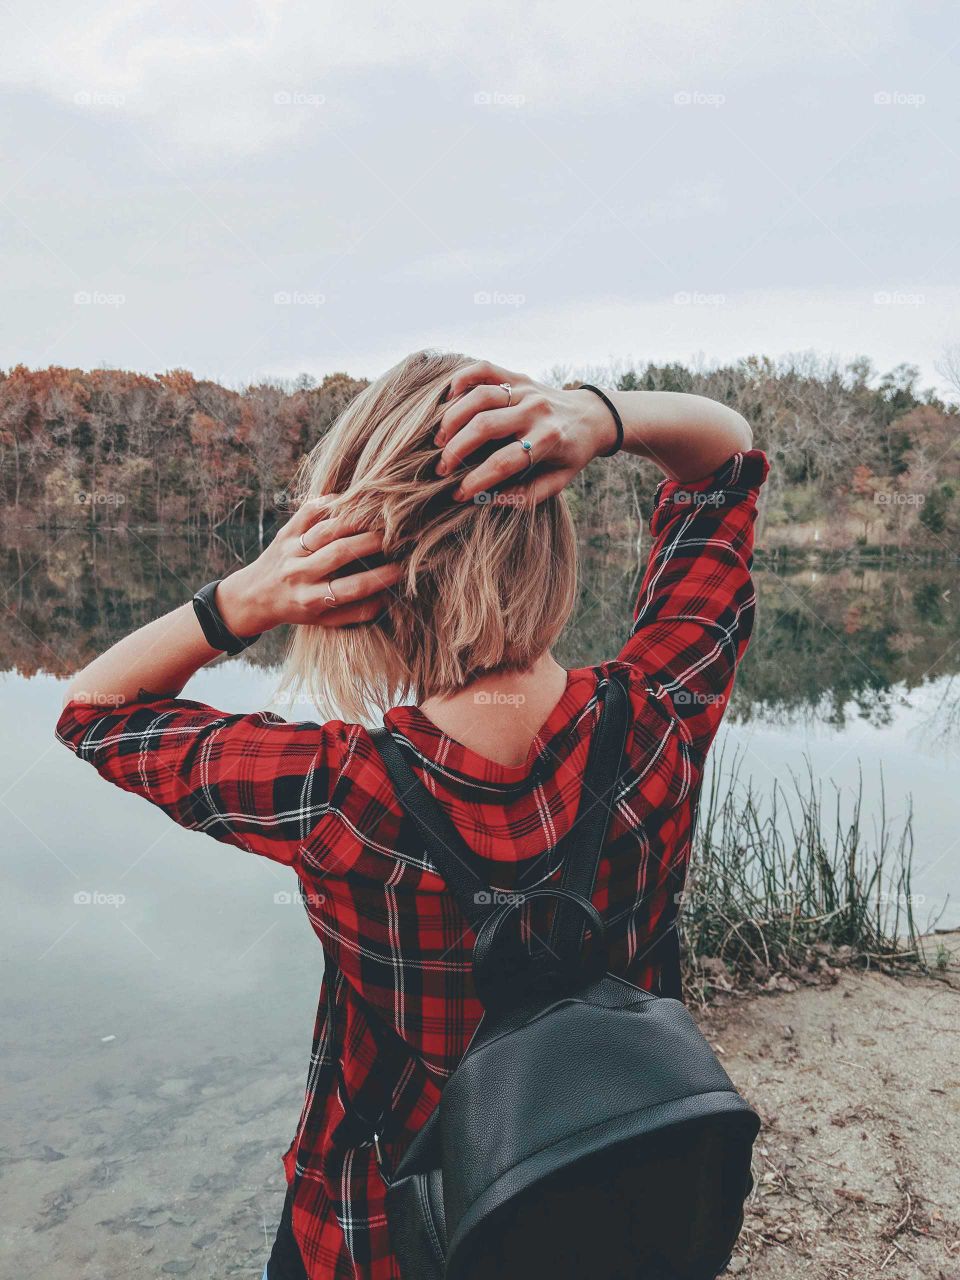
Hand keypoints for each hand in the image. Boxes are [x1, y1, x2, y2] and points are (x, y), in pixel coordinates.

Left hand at [216, 500, 403, 635]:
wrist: (253, 596)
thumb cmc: (298, 609)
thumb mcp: (324, 621)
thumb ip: (356, 613)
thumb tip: (388, 598)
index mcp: (311, 600)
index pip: (352, 587)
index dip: (380, 577)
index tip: (401, 569)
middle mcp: (299, 574)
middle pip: (340, 552)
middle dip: (372, 542)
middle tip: (394, 537)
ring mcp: (290, 550)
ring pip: (326, 529)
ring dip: (356, 520)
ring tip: (378, 518)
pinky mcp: (285, 531)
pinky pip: (308, 512)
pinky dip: (330, 503)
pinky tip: (350, 502)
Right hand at [433, 361, 617, 504]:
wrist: (592, 416)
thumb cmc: (569, 454)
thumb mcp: (558, 481)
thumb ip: (527, 495)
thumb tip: (488, 500)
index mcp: (548, 439)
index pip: (503, 462)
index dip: (477, 481)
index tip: (458, 495)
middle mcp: (536, 411)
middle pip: (485, 426)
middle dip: (456, 450)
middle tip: (441, 469)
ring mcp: (526, 389)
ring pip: (479, 396)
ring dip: (452, 419)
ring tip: (439, 441)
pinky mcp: (518, 376)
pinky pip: (484, 370)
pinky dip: (461, 379)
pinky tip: (447, 398)